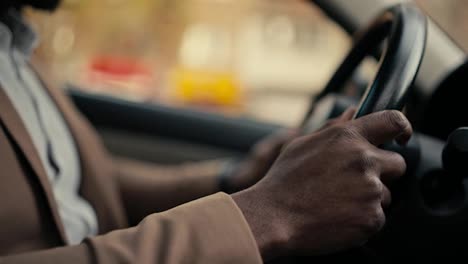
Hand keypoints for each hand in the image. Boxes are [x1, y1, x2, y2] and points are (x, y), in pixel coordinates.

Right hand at [232, 110, 411, 260]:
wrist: (274, 217)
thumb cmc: (283, 181)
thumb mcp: (303, 145)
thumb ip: (334, 128)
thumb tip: (353, 113)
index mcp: (347, 137)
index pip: (393, 121)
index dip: (402, 128)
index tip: (401, 137)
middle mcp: (363, 160)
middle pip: (397, 163)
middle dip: (382, 172)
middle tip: (354, 181)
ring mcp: (370, 190)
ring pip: (385, 194)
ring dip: (369, 198)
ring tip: (338, 202)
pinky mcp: (371, 218)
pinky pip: (377, 217)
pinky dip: (362, 219)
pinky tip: (339, 216)